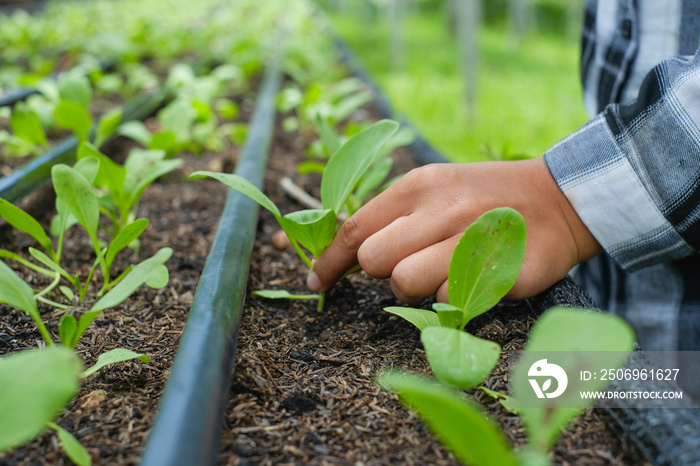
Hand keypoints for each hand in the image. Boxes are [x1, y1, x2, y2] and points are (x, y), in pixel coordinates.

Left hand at [307, 158, 601, 303]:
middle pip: (373, 259)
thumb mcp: (435, 189)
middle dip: (382, 272)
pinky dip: (454, 297)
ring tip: (442, 274)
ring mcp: (470, 237)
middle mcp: (440, 207)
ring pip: (405, 282)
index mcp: (419, 185)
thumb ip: (392, 216)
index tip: (317, 279)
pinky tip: (474, 278)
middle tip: (409, 265)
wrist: (558, 199)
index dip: (330, 259)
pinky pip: (450, 299)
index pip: (356, 227)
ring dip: (416, 289)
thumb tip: (344, 249)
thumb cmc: (484, 199)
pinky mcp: (498, 268)